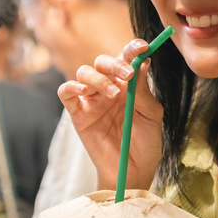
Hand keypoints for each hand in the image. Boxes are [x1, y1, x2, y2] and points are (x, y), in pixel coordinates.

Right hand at [58, 39, 163, 192]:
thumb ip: (143, 90)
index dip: (132, 48)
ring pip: (84, 73)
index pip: (126, 58)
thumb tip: (144, 61)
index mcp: (128, 84)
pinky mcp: (77, 113)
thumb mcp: (151, 115)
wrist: (132, 171)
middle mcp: (108, 87)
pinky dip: (71, 87)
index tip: (141, 46)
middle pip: (103, 62)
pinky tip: (84, 92)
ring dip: (98, 78)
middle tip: (127, 75)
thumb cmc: (144, 143)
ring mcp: (91, 100)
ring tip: (113, 95)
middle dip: (114, 64)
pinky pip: (66, 92)